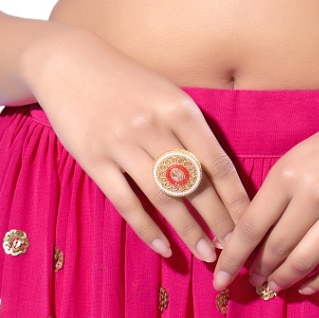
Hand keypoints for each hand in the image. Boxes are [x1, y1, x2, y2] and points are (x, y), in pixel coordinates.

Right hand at [22, 24, 251, 262]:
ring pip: (164, 198)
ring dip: (188, 230)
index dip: (235, 197)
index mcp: (178, 107)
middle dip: (218, 220)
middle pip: (194, 184)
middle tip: (232, 248)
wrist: (70, 63)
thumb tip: (220, 171)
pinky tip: (164, 248)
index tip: (248, 221)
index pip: (216, 161)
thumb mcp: (165, 91)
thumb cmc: (126, 79)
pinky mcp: (94, 159)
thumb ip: (189, 125)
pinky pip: (127, 202)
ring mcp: (122, 143)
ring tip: (206, 254)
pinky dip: (148, 229)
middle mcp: (153, 125)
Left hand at [212, 101, 318, 296]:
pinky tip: (309, 285)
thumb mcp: (299, 157)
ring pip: (305, 261)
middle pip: (276, 248)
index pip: (252, 226)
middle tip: (252, 281)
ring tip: (275, 285)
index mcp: (289, 172)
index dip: (233, 257)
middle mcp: (313, 193)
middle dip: (259, 271)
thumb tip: (254, 235)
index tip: (220, 276)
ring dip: (285, 279)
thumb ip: (277, 193)